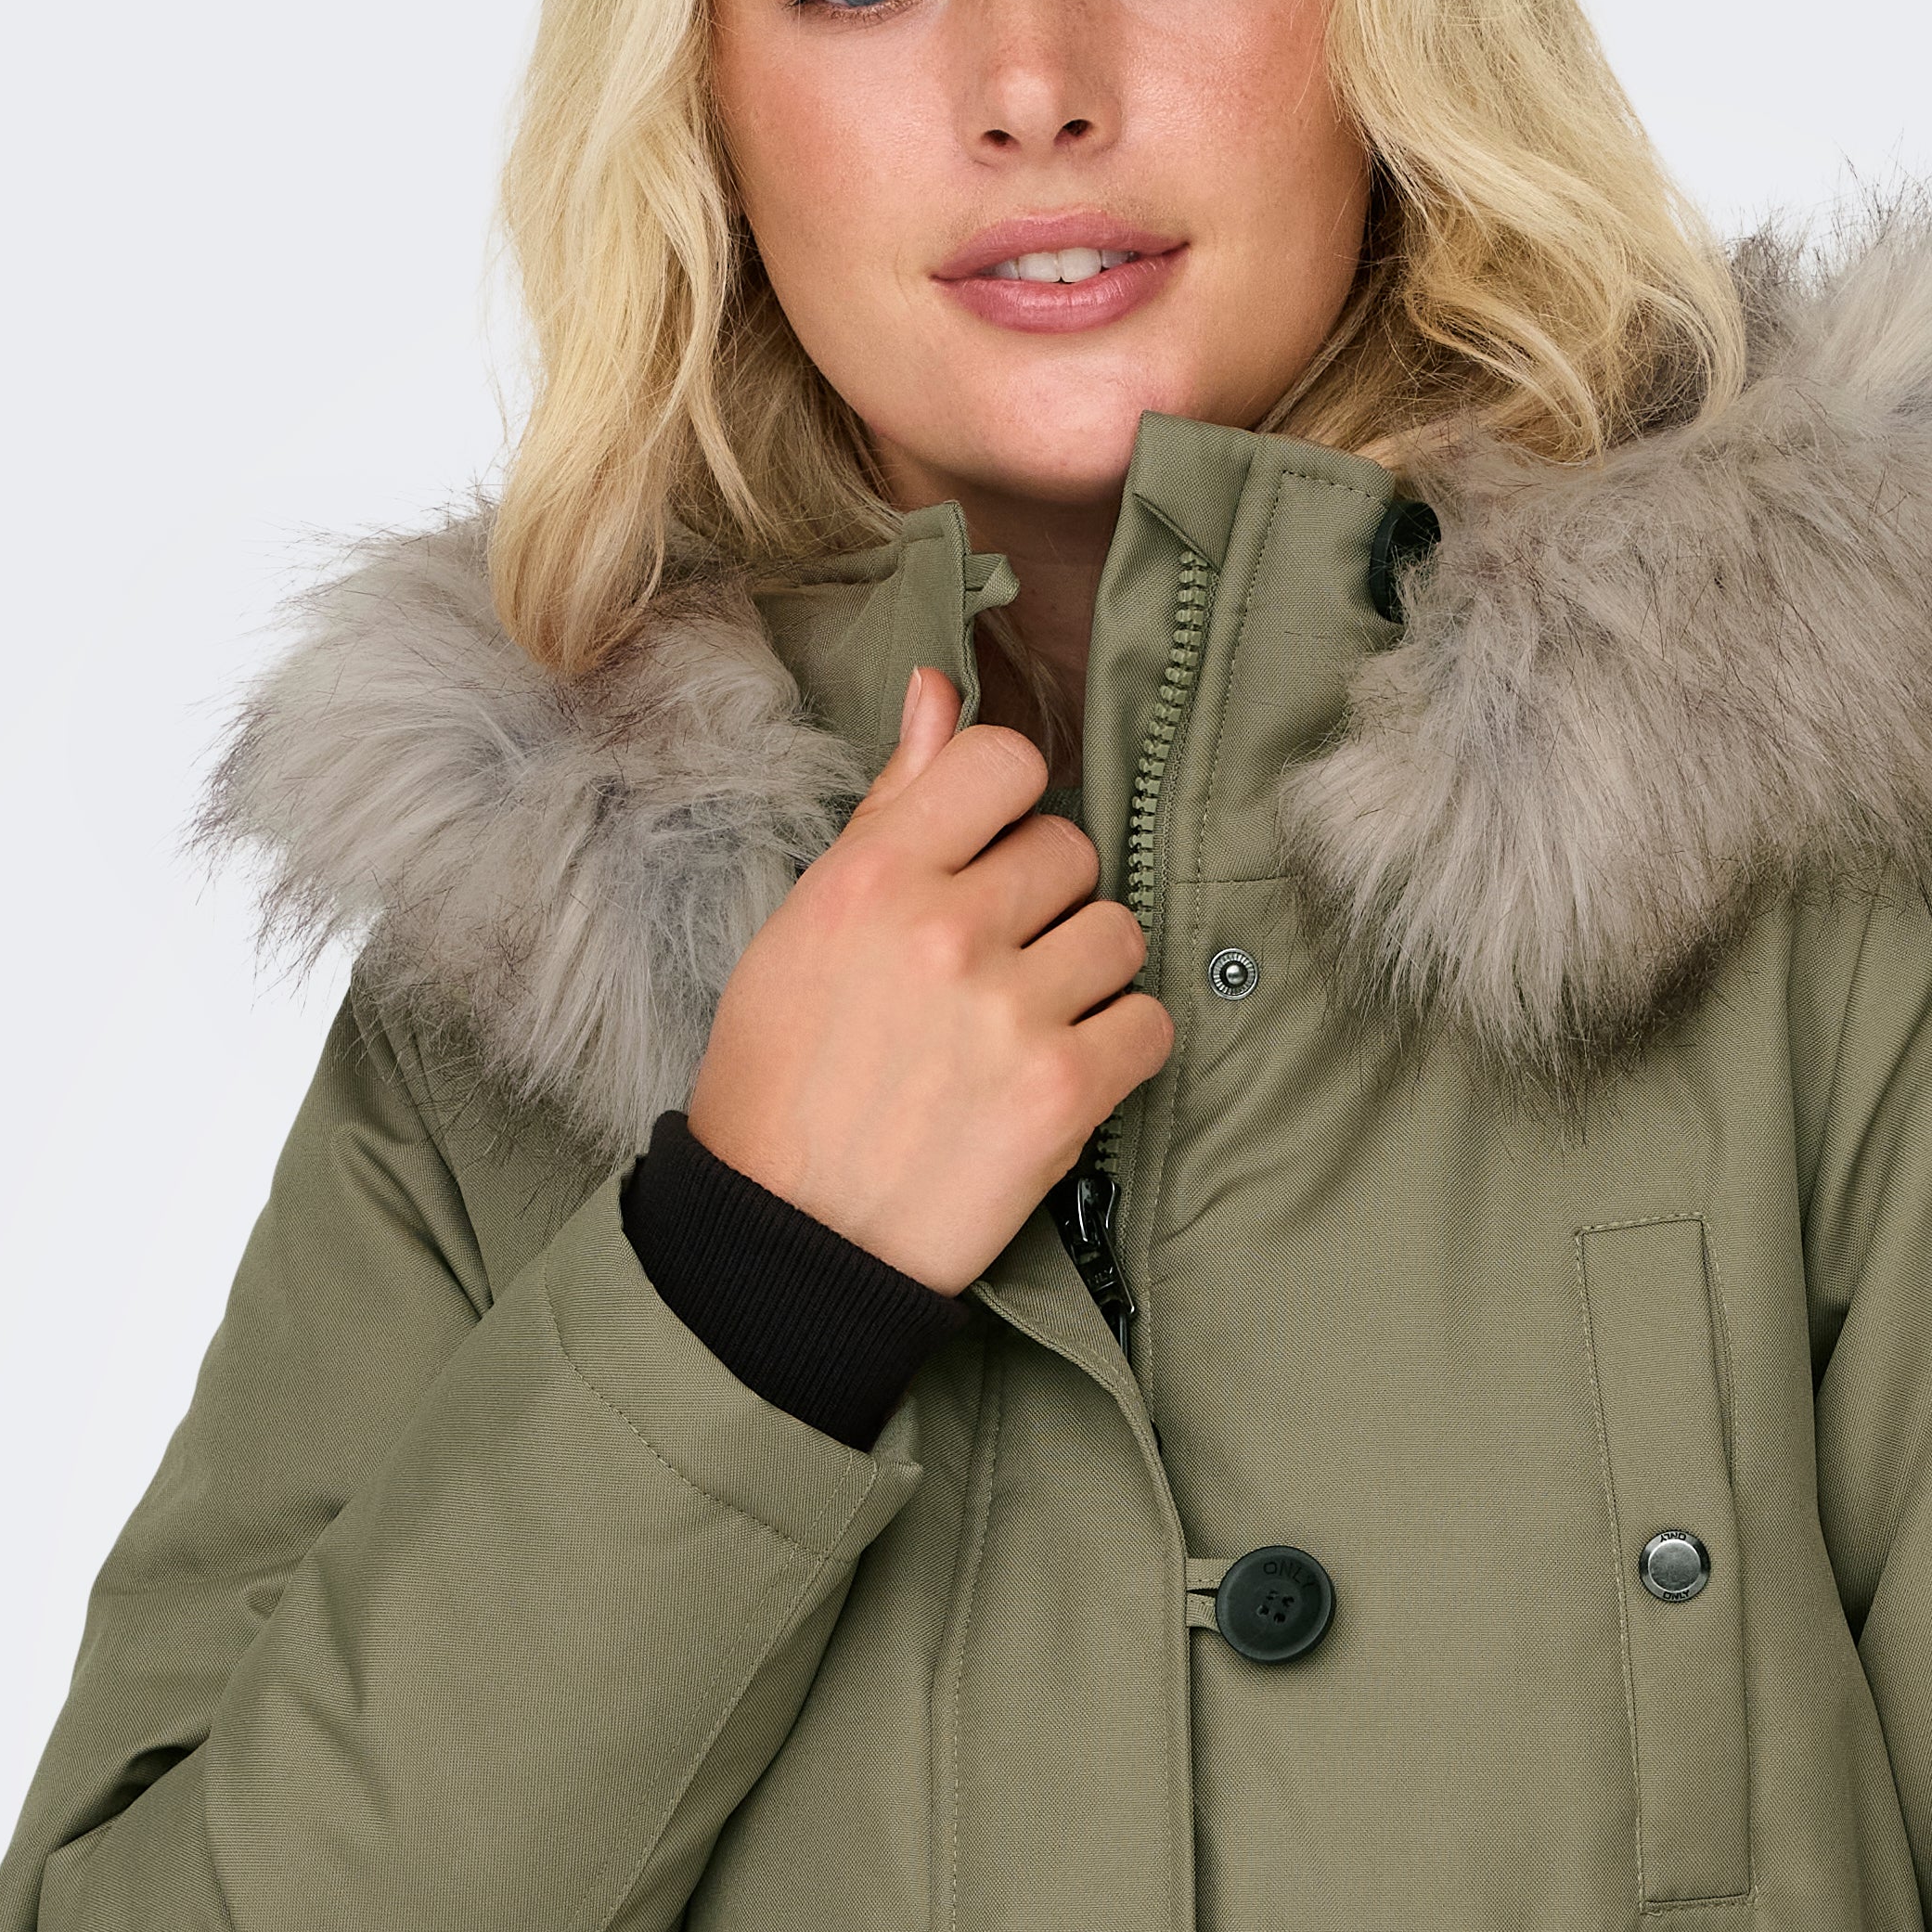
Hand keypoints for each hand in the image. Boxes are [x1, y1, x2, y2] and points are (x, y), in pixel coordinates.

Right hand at [689, 668, 1165, 1291]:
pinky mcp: (1062, 1092)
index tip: (988, 856)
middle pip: (1071, 851)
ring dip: (1089, 976)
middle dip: (1044, 904)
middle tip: (992, 970)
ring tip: (1025, 1025)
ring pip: (1120, 934)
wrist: (786, 1239)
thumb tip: (937, 692)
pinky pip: (1150, 1026)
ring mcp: (1009, 1010)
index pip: (1003, 762)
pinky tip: (1062, 1078)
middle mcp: (945, 929)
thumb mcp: (804, 928)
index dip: (1009, 806)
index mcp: (873, 876)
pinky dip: (1119, 1052)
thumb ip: (889, 809)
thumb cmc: (782, 1080)